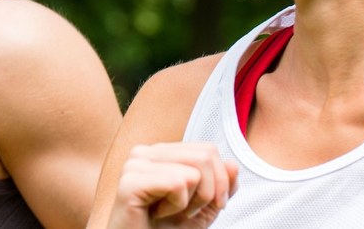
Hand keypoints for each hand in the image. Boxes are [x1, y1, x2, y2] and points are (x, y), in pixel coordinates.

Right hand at [107, 142, 238, 227]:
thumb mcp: (203, 208)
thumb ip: (221, 185)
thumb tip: (233, 164)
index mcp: (160, 152)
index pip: (208, 149)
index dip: (219, 181)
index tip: (206, 206)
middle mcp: (145, 152)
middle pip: (205, 157)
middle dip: (207, 193)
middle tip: (187, 212)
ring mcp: (134, 165)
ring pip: (194, 172)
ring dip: (190, 202)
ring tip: (169, 213)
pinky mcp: (130, 182)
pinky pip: (177, 184)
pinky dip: (176, 206)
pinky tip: (158, 214)